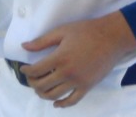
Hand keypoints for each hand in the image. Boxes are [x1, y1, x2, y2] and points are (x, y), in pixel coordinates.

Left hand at [19, 11, 135, 107]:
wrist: (111, 38)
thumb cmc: (86, 31)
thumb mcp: (62, 31)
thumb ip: (42, 41)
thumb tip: (24, 47)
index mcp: (59, 58)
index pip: (36, 70)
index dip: (26, 71)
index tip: (23, 69)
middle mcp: (67, 73)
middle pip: (42, 86)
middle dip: (32, 83)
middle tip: (31, 78)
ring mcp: (78, 82)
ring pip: (54, 96)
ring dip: (43, 94)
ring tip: (40, 88)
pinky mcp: (87, 87)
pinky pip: (72, 101)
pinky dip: (62, 105)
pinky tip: (56, 103)